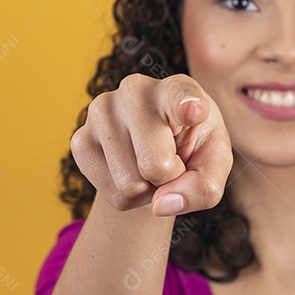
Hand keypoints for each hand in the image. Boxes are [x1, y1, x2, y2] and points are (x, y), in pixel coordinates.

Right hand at [70, 73, 232, 216]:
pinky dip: (129, 197)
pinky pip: (113, 195)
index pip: (180, 96)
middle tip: (172, 161)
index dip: (186, 105)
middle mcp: (136, 90)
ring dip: (148, 189)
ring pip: (130, 184)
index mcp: (178, 89)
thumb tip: (160, 206)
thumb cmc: (192, 148)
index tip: (194, 109)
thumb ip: (204, 187)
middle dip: (169, 179)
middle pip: (155, 165)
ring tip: (151, 164)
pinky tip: (130, 169)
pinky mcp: (80, 139)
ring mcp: (101, 111)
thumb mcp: (213, 164)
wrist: (155, 149)